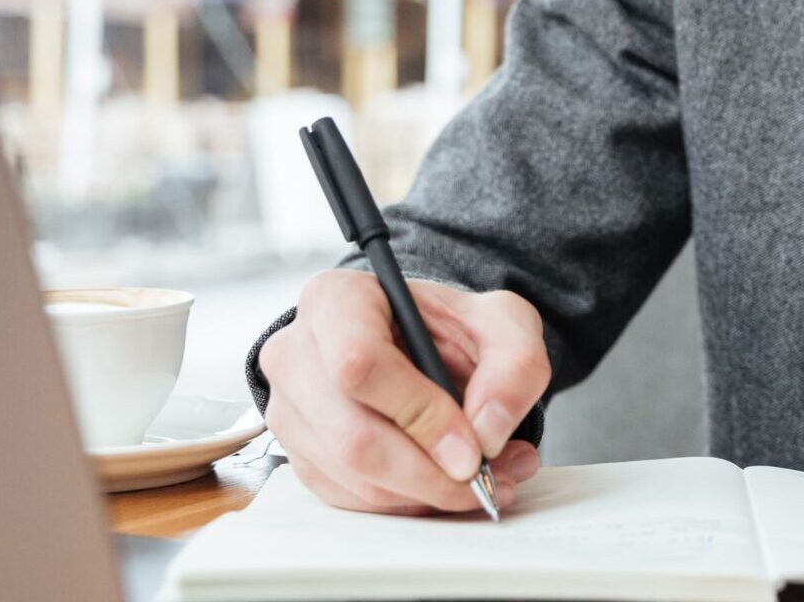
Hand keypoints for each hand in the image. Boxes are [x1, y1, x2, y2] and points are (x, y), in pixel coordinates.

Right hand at [257, 269, 548, 514]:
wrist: (424, 347)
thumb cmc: (451, 328)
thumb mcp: (504, 324)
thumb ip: (514, 366)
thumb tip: (487, 430)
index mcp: (335, 300)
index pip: (358, 363)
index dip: (419, 414)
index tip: (473, 448)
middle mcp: (296, 354)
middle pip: (352, 436)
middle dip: (430, 472)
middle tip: (487, 478)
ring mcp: (289, 410)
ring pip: (353, 476)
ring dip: (427, 493)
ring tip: (487, 478)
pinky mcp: (301, 456)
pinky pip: (351, 499)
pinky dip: (407, 503)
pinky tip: (447, 483)